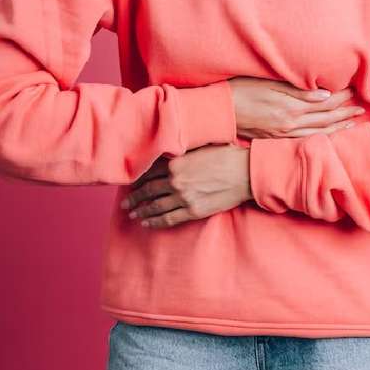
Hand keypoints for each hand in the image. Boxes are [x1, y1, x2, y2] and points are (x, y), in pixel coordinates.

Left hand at [120, 144, 251, 228]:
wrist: (244, 173)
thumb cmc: (225, 155)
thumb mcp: (200, 147)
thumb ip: (181, 152)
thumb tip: (169, 151)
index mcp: (176, 163)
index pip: (149, 172)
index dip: (137, 178)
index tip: (130, 183)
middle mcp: (176, 181)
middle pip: (148, 190)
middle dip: (135, 197)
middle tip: (125, 201)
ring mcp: (183, 198)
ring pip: (155, 206)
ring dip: (142, 211)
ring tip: (133, 214)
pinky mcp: (193, 211)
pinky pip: (169, 219)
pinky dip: (155, 222)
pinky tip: (148, 223)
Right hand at [228, 76, 365, 138]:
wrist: (220, 111)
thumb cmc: (241, 90)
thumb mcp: (268, 84)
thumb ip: (296, 90)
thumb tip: (324, 93)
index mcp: (289, 107)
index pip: (323, 102)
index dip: (340, 96)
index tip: (353, 89)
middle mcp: (290, 123)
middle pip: (324, 118)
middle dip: (344, 112)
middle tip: (361, 107)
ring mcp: (284, 133)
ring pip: (318, 131)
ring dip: (337, 126)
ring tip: (353, 122)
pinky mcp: (277, 138)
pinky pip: (305, 139)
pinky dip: (321, 136)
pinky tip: (329, 134)